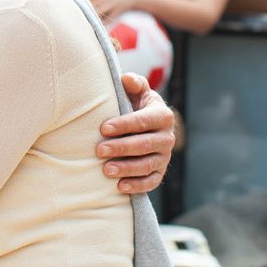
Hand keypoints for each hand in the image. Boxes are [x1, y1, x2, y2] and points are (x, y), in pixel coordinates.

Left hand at [85, 0, 141, 17]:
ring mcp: (113, 3)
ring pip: (99, 11)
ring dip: (93, 15)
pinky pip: (108, 18)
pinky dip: (103, 22)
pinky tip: (99, 23)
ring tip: (89, 18)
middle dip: (86, 8)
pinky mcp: (118, 11)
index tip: (80, 3)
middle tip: (82, 12)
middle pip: (92, 3)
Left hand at [97, 73, 175, 193]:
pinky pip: (151, 182)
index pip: (143, 121)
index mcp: (163, 115)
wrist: (145, 125)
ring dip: (127, 168)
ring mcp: (164, 157)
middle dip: (121, 148)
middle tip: (99, 150)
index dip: (124, 125)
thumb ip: (133, 83)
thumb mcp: (137, 92)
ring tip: (106, 170)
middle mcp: (167, 137)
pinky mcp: (159, 172)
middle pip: (144, 144)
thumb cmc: (136, 105)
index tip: (103, 128)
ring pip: (147, 165)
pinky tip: (120, 187)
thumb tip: (126, 79)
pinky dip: (137, 186)